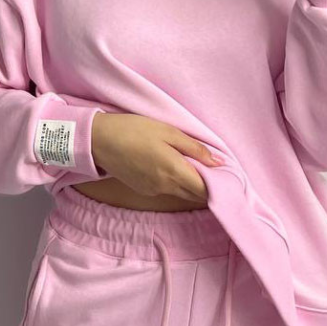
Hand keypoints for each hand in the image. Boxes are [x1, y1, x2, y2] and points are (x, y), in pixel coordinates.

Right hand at [91, 113, 221, 203]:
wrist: (99, 140)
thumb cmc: (134, 130)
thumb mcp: (168, 131)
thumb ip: (194, 148)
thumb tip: (218, 162)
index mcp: (174, 171)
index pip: (206, 189)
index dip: (219, 185)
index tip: (226, 174)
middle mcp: (166, 186)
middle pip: (196, 195)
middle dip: (208, 186)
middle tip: (215, 170)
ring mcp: (154, 190)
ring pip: (182, 193)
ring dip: (192, 185)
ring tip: (195, 166)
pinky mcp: (143, 190)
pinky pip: (168, 190)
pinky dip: (176, 183)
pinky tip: (173, 167)